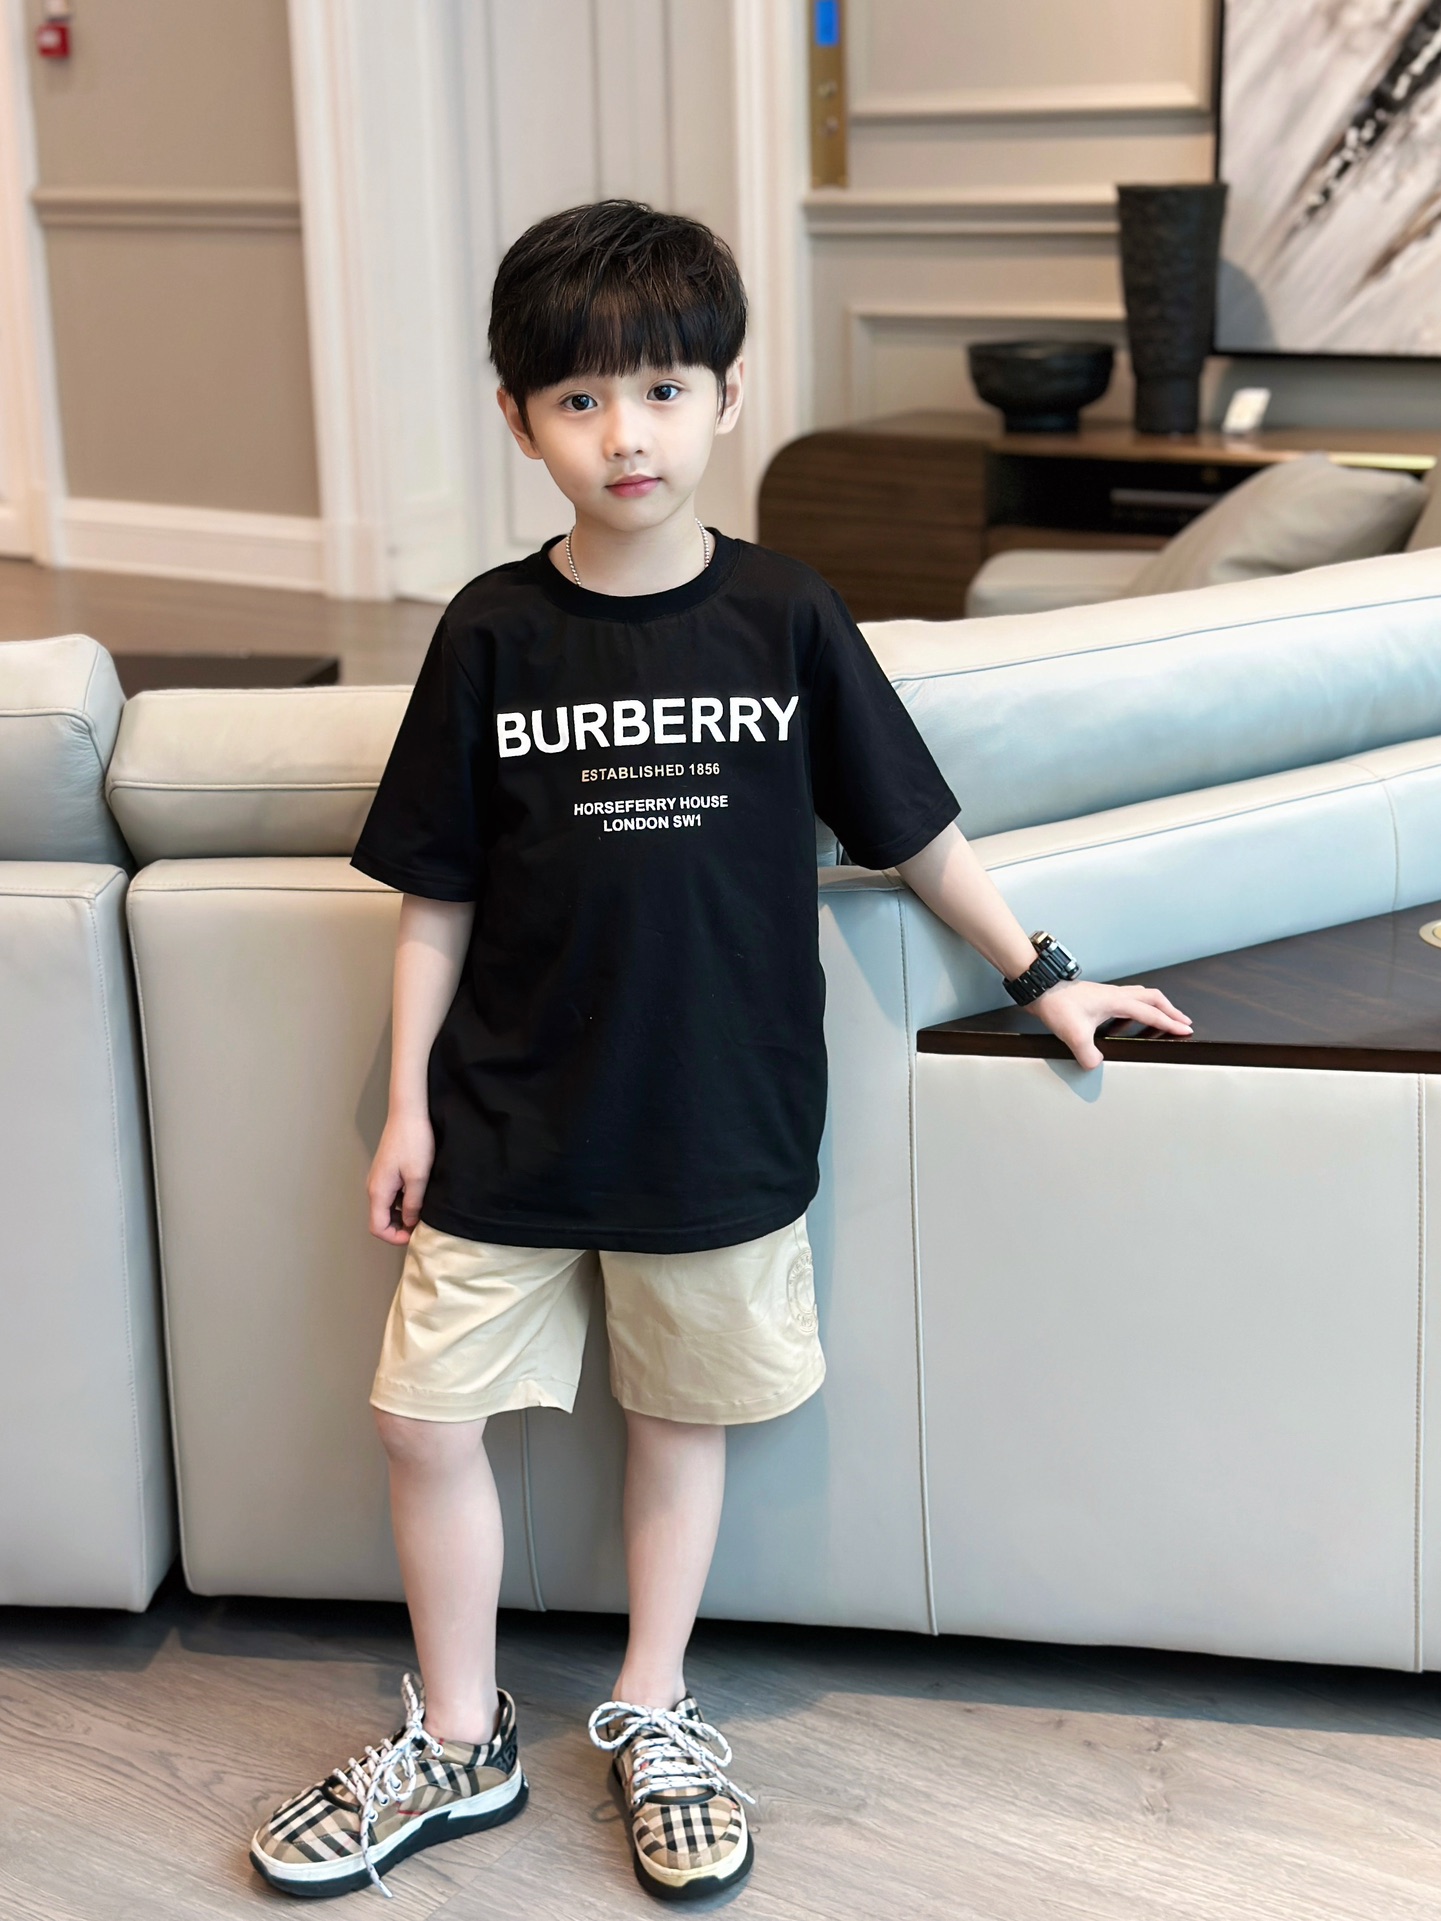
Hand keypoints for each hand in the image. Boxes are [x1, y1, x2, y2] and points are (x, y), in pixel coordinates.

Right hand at [367, 1108, 435, 1242]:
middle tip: (422, 1225)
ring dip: (402, 1215)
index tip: (415, 1235)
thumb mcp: (418, 1177)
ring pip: (386, 1207)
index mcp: (378, 1191)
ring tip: (424, 1211)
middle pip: (380, 1219)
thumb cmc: (414, 1142)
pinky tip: (419, 1195)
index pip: (377, 1227)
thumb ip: (413, 1203)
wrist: (409, 1113)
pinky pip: (391, 1195)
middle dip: (399, 1228)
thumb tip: (409, 1223)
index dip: (395, 1237)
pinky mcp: (386, 1171)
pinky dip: (402, 1202)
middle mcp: (374, 1186)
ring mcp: (379, 1178)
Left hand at [1031, 978, 1191, 1070]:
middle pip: (1153, 998)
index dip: (1170, 1023)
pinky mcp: (1100, 996)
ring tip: (1165, 1016)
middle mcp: (1116, 994)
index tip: (1185, 1029)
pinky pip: (1129, 997)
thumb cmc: (1057, 1005)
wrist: (1042, 989)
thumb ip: (1087, 1053)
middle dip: (1171, 1010)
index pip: (1151, 1013)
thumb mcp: (1073, 1034)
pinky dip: (1140, 1005)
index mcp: (1117, 1002)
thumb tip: (1096, 1065)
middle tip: (1184, 1021)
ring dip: (1157, 1005)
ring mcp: (1108, 993)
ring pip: (1142, 994)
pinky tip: (1133, 1015)